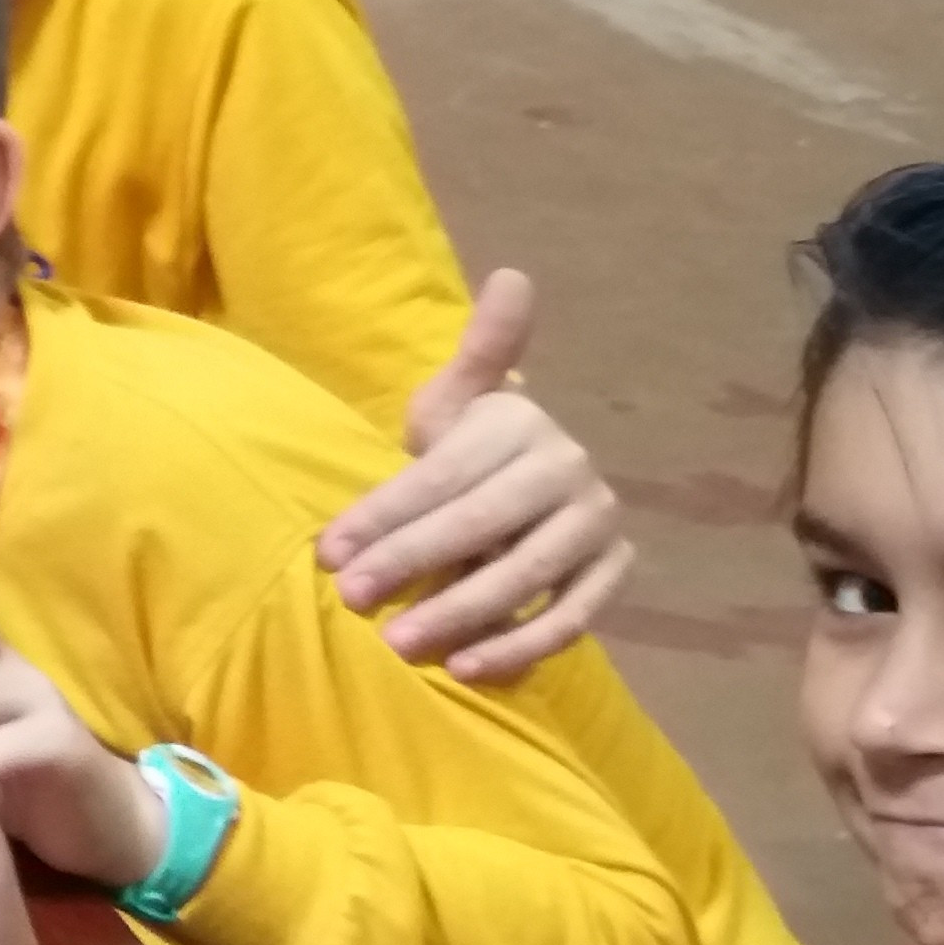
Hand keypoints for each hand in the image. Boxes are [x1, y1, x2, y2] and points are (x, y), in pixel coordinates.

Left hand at [316, 268, 632, 683]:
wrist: (528, 487)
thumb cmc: (470, 446)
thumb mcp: (458, 397)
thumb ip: (481, 349)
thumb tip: (515, 275)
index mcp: (524, 424)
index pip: (442, 476)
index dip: (383, 517)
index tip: (328, 556)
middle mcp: (571, 470)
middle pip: (479, 526)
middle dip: (409, 565)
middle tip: (352, 602)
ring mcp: (599, 525)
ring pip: (524, 576)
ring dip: (459, 615)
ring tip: (400, 645)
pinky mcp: (615, 574)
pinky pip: (571, 619)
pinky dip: (520, 648)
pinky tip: (466, 669)